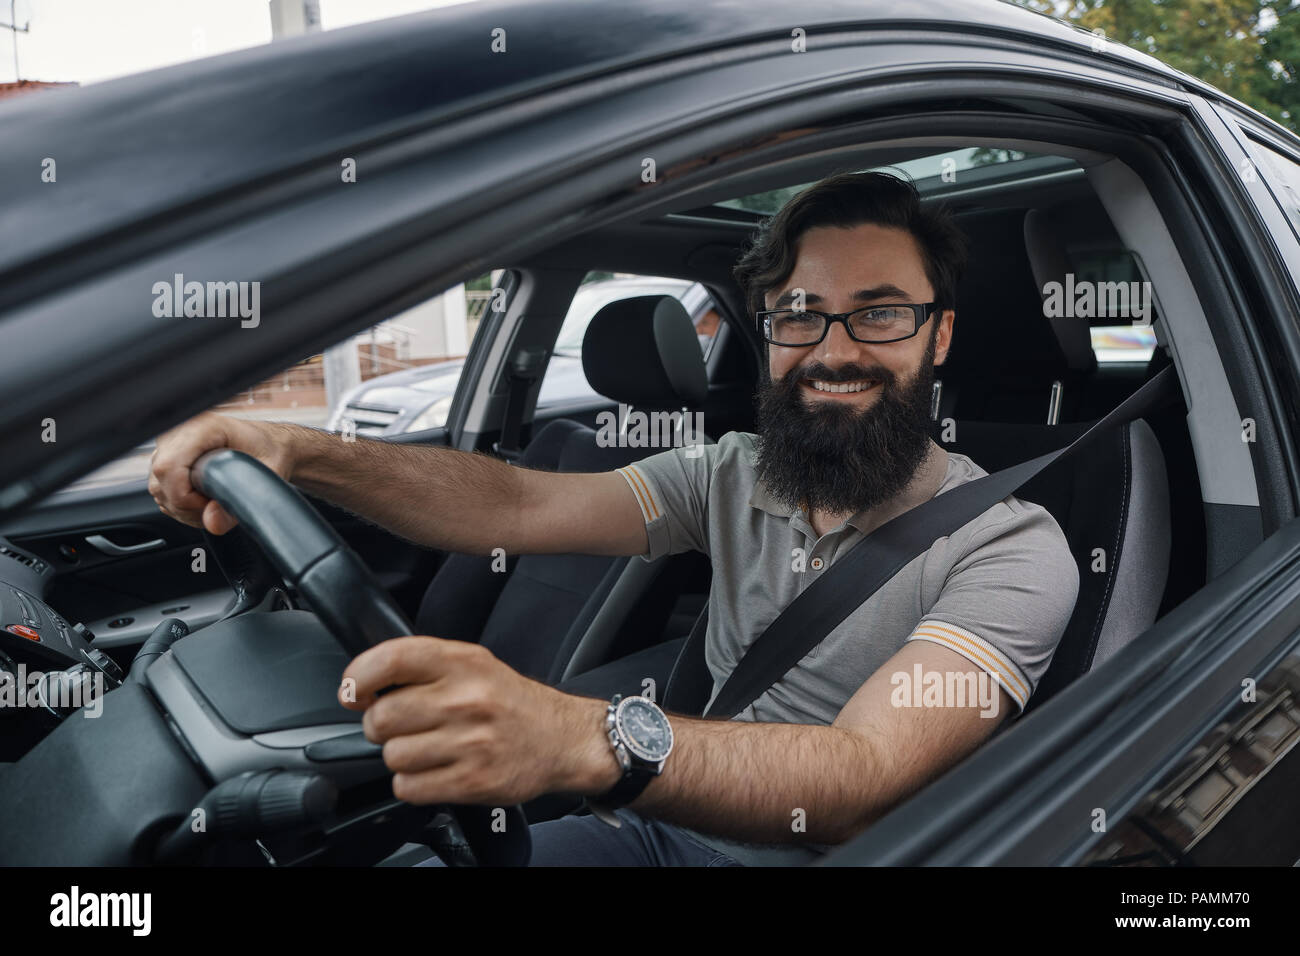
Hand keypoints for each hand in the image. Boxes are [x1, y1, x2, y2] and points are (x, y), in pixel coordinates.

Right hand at [149, 412, 294, 533]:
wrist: (270, 444)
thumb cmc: (271, 451)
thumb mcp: (267, 475)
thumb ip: (242, 500)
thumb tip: (213, 522)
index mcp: (202, 427)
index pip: (169, 468)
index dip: (187, 497)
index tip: (213, 505)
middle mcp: (179, 431)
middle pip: (161, 482)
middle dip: (188, 507)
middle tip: (219, 506)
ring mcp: (169, 444)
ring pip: (158, 489)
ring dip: (184, 508)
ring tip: (215, 502)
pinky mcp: (166, 457)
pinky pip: (161, 490)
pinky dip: (181, 504)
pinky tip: (204, 500)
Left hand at [339, 636, 619, 805]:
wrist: (561, 738)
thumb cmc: (510, 702)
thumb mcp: (475, 664)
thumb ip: (424, 666)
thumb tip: (362, 685)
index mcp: (463, 662)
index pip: (391, 660)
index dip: (359, 677)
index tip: (354, 691)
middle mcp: (466, 699)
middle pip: (381, 717)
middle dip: (382, 726)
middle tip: (403, 725)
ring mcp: (469, 742)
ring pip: (392, 756)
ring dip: (400, 756)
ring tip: (427, 748)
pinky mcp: (471, 781)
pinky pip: (408, 787)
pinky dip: (413, 783)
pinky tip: (435, 770)